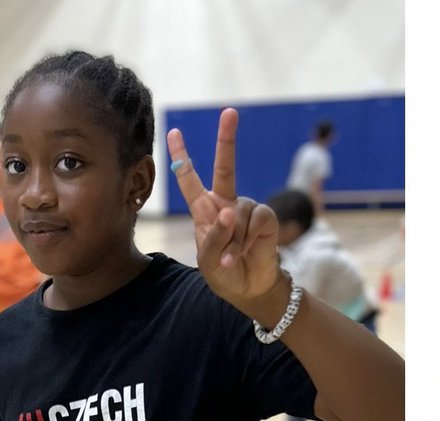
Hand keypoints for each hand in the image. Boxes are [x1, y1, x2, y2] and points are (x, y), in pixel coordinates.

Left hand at [167, 110, 281, 308]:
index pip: (189, 179)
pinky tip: (245, 252)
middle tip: (230, 112)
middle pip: (226, 167)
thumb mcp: (208, 259)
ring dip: (233, 239)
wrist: (249, 289)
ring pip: (237, 213)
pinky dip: (247, 240)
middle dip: (227, 139)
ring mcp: (246, 210)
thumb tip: (227, 212)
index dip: (182, 157)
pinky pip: (255, 221)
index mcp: (204, 210)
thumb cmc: (224, 273)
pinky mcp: (265, 219)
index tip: (174, 132)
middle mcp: (226, 203)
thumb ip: (213, 237)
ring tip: (231, 257)